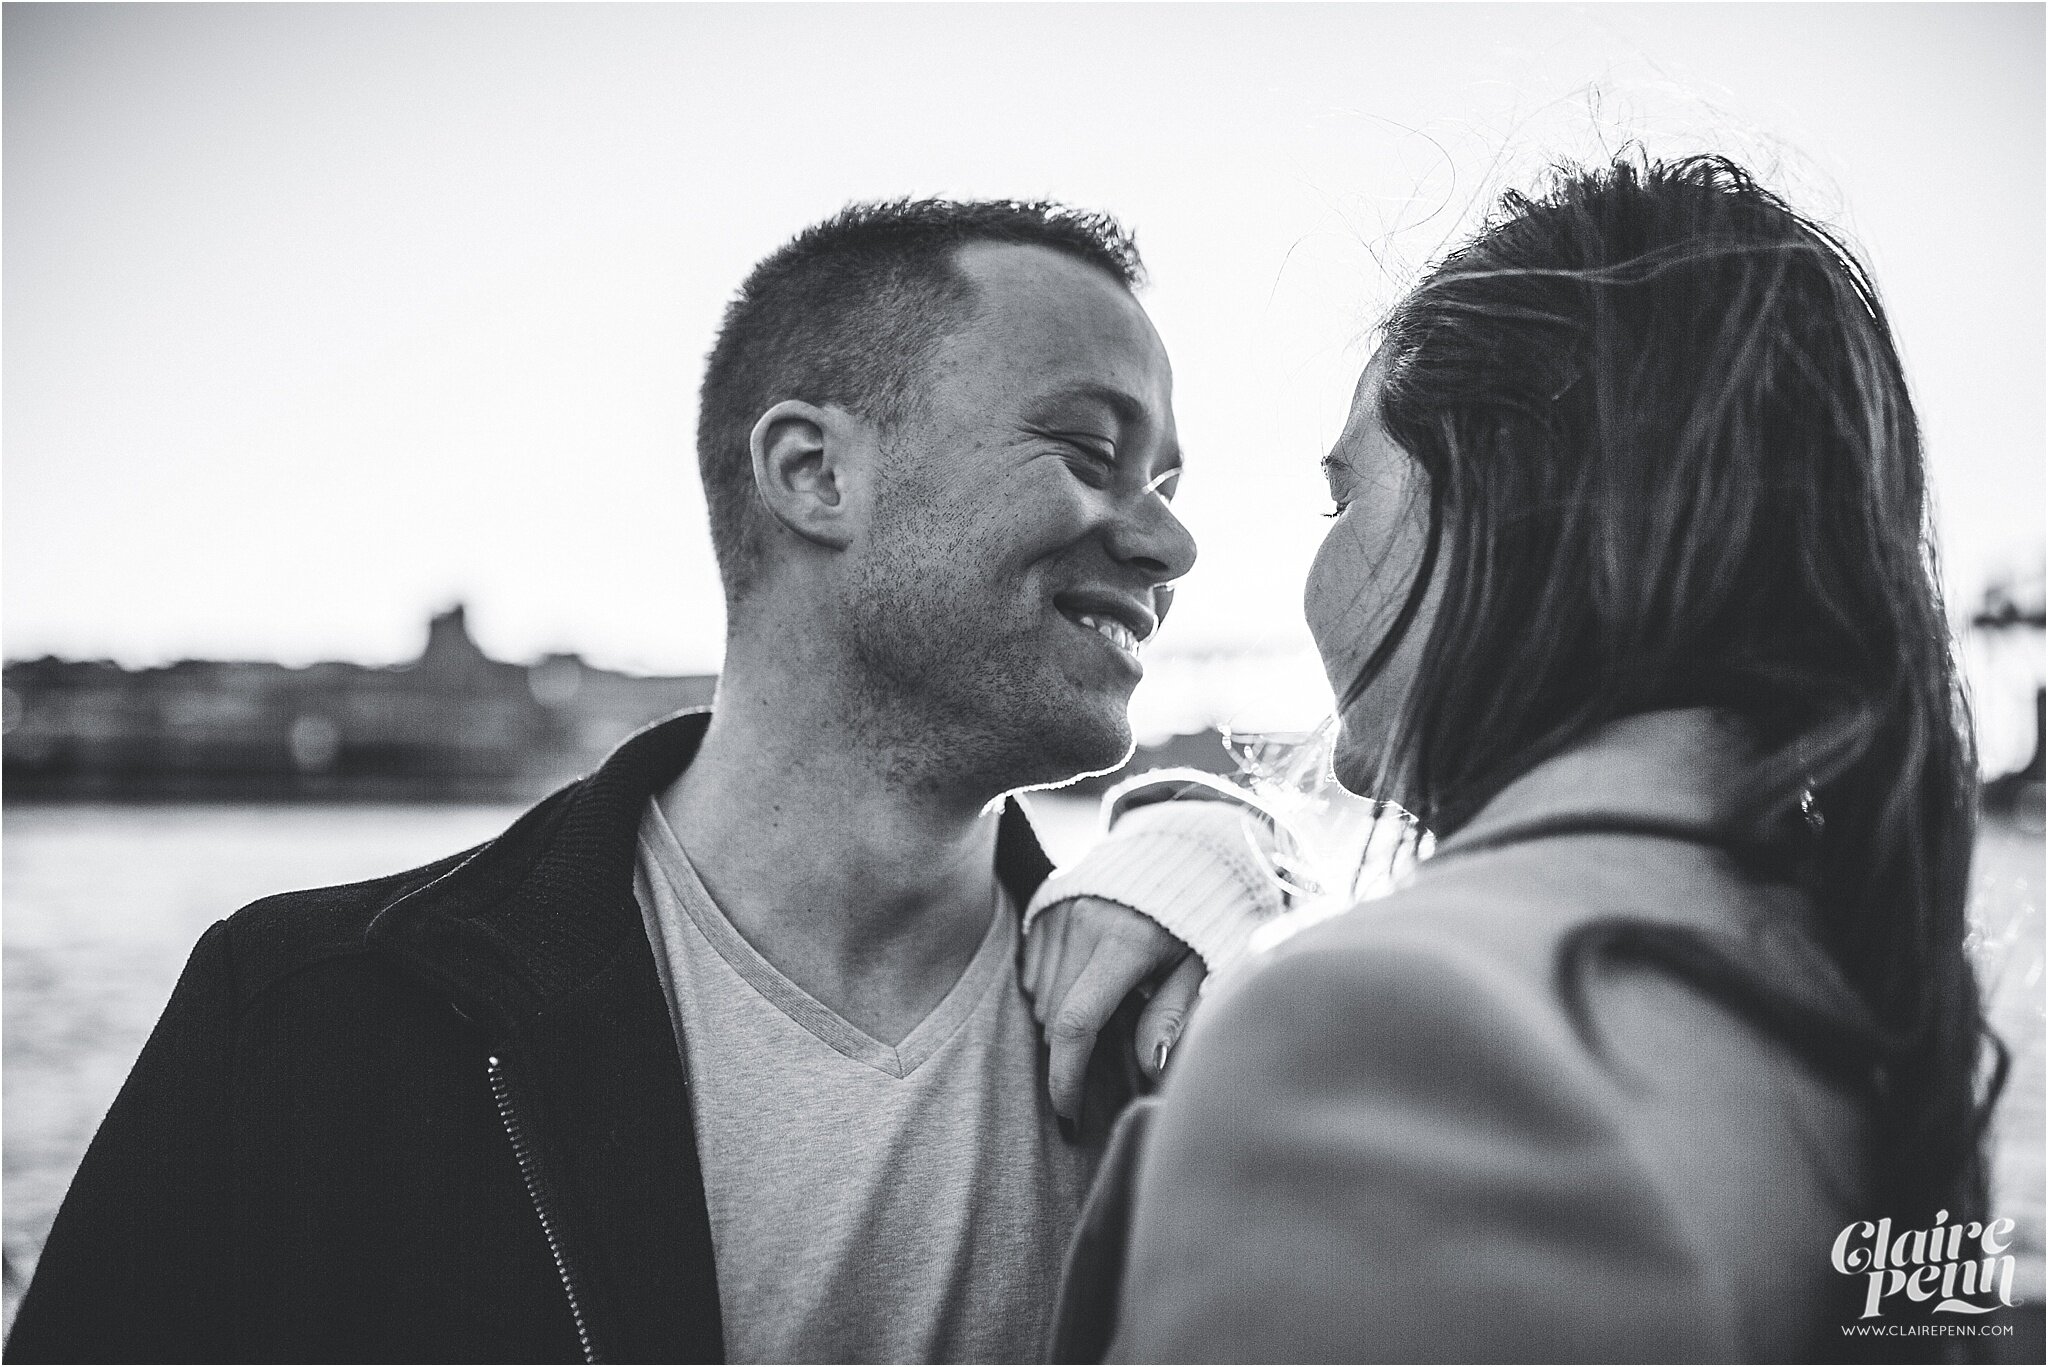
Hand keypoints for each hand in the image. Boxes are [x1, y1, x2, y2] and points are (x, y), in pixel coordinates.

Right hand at [1022, 895, 1206, 1123]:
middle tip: (1105, 1057)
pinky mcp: (1046, 905)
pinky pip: (1032, 970)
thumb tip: (1150, 1067)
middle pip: (1054, 1016)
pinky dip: (1051, 989)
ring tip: (1105, 1011)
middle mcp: (1082, 922)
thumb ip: (1172, 1015)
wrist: (1182, 852)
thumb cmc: (1201, 920)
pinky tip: (1085, 984)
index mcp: (1124, 942)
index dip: (1066, 1078)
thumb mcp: (1201, 967)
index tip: (1070, 1114)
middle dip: (1071, 1052)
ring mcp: (1059, 911)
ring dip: (1060, 1019)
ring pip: (1040, 996)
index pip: (1076, 1024)